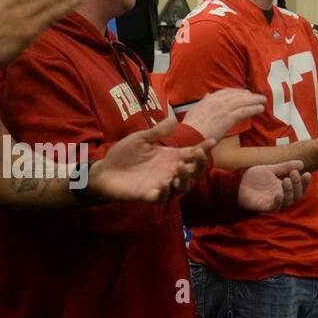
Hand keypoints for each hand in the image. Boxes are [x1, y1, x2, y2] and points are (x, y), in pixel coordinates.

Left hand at [87, 116, 206, 201]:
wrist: (105, 171)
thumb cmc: (124, 155)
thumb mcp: (141, 139)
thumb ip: (157, 132)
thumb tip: (174, 120)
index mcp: (169, 157)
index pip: (191, 154)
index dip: (203, 148)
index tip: (212, 141)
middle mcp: (169, 172)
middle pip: (193, 172)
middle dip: (199, 164)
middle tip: (196, 154)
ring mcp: (160, 184)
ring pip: (181, 187)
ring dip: (184, 178)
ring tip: (179, 167)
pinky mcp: (148, 195)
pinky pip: (160, 197)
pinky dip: (163, 192)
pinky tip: (163, 185)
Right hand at [182, 88, 264, 140]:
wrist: (188, 136)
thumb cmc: (190, 128)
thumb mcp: (194, 111)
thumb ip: (203, 103)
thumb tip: (207, 95)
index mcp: (208, 100)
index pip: (226, 92)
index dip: (237, 92)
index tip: (243, 93)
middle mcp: (217, 101)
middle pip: (237, 94)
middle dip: (248, 95)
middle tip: (257, 96)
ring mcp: (223, 109)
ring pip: (243, 101)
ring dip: (255, 100)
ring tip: (263, 101)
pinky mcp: (228, 118)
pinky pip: (244, 111)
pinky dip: (254, 108)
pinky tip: (260, 109)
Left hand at [238, 160, 308, 212]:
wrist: (238, 182)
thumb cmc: (254, 177)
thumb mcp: (271, 169)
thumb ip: (285, 167)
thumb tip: (301, 163)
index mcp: (285, 188)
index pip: (299, 188)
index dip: (305, 183)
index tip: (306, 173)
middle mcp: (281, 197)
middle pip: (296, 195)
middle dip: (297, 185)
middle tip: (294, 173)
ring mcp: (273, 202)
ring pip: (287, 202)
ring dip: (289, 191)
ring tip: (286, 180)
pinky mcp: (264, 207)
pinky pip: (274, 207)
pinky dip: (278, 201)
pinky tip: (278, 193)